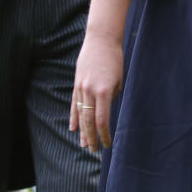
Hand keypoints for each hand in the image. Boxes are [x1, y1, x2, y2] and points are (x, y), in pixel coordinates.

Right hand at [70, 31, 123, 150]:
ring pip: (80, 114)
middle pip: (89, 121)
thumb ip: (111, 98)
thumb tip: (104, 112)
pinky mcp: (76, 84)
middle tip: (93, 151)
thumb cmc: (115, 60)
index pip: (102, 120)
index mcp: (104, 92)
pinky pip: (73, 104)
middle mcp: (90, 91)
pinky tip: (73, 129)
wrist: (101, 40)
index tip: (107, 144)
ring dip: (82, 131)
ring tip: (83, 144)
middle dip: (91, 137)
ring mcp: (81, 88)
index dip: (104, 135)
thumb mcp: (118, 80)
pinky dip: (73, 117)